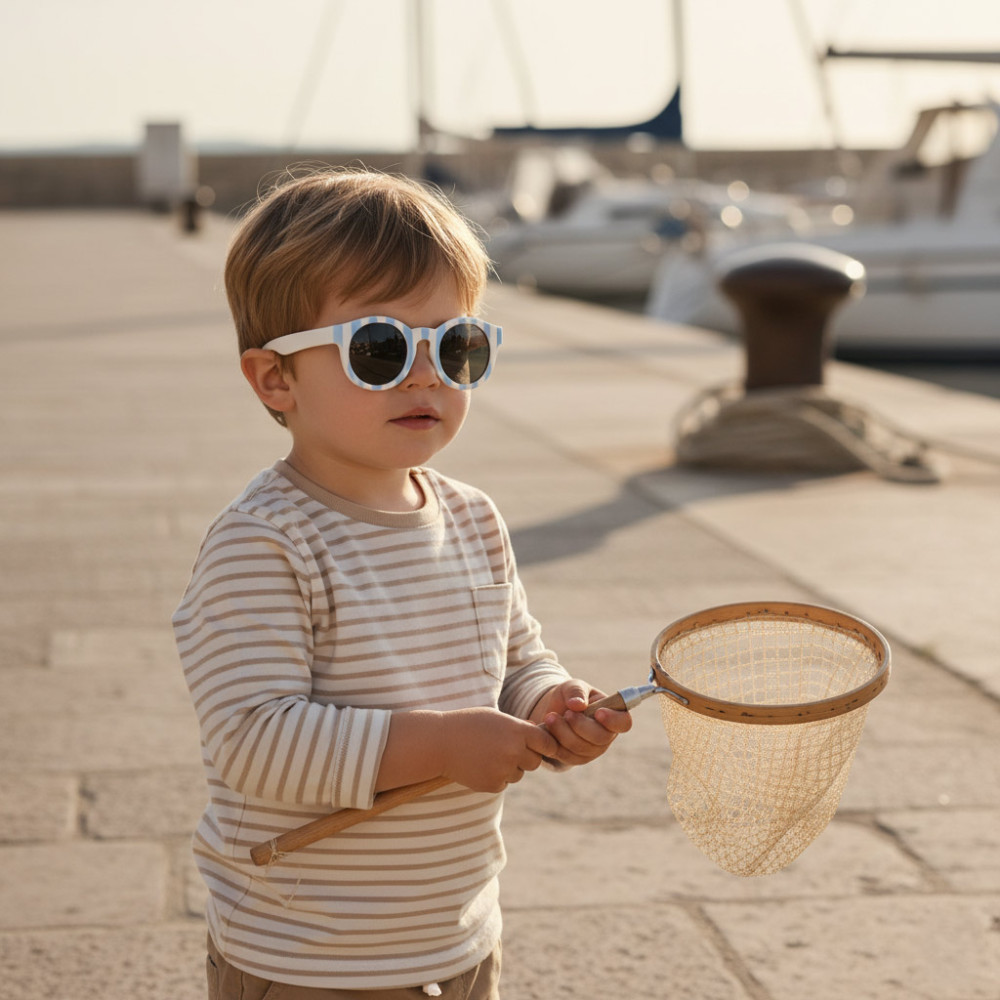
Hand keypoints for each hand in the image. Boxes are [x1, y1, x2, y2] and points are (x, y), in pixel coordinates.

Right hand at [438, 707, 560, 792]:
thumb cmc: (468, 725)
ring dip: (510, 768)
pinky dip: (495, 777)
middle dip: (526, 757)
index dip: (546, 745)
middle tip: (508, 750)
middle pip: (535, 762)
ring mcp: (503, 770)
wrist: (439, 743)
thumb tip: (540, 734)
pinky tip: (480, 765)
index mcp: (517, 731)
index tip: (541, 746)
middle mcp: (514, 751)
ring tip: (488, 755)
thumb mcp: (496, 718)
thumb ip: (519, 727)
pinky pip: (503, 783)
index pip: (547, 743)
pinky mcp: (492, 785)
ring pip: (519, 774)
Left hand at [532, 679, 632, 767]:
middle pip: (600, 738)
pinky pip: (566, 756)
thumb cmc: (570, 696)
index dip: (613, 720)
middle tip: (566, 713)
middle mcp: (606, 735)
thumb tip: (577, 705)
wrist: (553, 710)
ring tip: (550, 717)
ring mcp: (592, 750)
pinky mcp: (575, 758)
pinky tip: (547, 729)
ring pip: (581, 748)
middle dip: (581, 725)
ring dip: (563, 732)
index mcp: (612, 714)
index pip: (623, 722)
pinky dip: (554, 742)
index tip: (598, 712)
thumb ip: (576, 691)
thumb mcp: (572, 686)